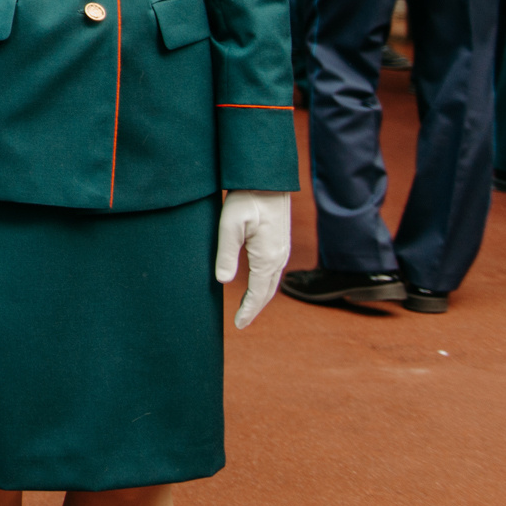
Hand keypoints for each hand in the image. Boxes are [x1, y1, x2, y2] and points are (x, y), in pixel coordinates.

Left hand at [214, 189, 293, 328]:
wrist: (267, 180)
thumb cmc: (247, 199)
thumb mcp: (230, 225)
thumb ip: (226, 254)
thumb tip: (223, 281)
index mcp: (268, 258)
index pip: (258, 293)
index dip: (248, 310)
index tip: (238, 324)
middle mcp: (279, 258)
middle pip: (268, 292)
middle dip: (254, 308)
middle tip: (241, 322)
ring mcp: (282, 250)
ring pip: (272, 282)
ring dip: (260, 297)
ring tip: (247, 308)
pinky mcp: (280, 243)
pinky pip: (273, 271)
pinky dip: (265, 284)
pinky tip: (256, 284)